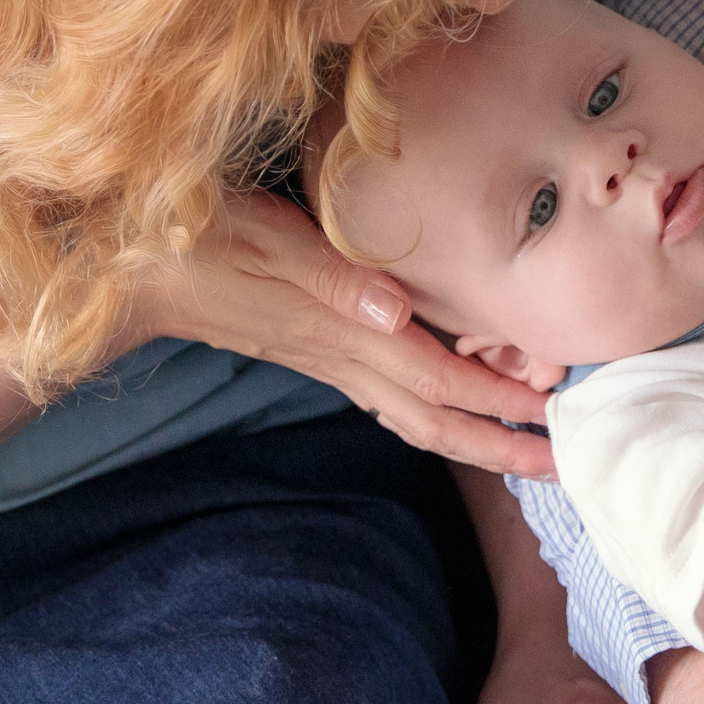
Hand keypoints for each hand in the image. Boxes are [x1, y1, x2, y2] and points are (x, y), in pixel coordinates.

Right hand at [120, 192, 552, 476]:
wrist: (134, 275)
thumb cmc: (196, 240)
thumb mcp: (264, 239)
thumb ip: (330, 275)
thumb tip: (395, 313)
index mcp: (344, 333)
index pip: (442, 379)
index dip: (502, 400)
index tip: (560, 415)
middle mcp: (345, 359)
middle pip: (439, 420)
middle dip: (505, 446)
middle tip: (569, 464)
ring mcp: (330, 363)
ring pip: (417, 417)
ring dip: (477, 438)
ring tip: (530, 450)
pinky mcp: (317, 354)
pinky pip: (392, 399)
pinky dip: (436, 413)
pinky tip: (456, 409)